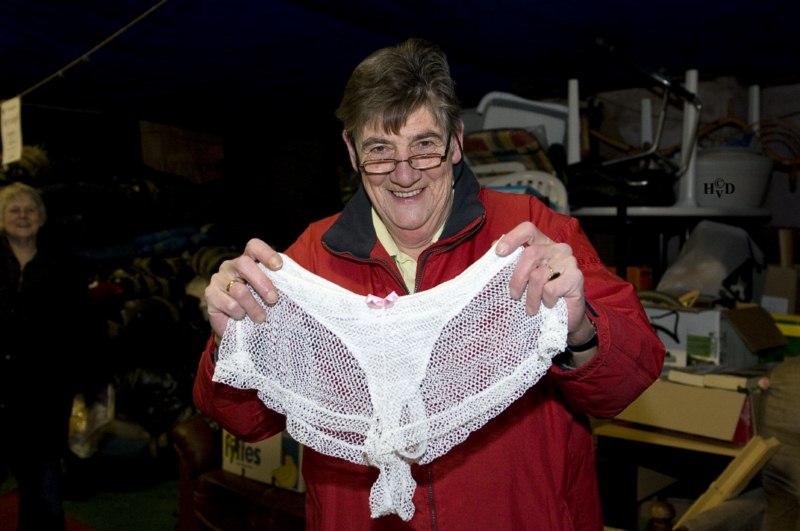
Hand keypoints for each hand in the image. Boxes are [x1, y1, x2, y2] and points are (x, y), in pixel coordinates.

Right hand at [204, 238, 282, 339]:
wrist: (238, 327)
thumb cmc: (258, 305)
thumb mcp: (270, 293)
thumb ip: (279, 284)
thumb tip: (297, 283)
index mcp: (247, 260)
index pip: (254, 247)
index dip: (266, 253)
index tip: (278, 266)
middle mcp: (230, 266)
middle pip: (244, 264)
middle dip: (262, 283)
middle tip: (273, 299)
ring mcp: (218, 279)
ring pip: (239, 290)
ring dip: (254, 307)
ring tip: (261, 317)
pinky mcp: (210, 295)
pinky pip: (229, 304)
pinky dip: (240, 313)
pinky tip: (241, 317)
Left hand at [495, 222, 594, 348]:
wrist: (565, 318)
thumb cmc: (540, 295)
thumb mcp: (523, 277)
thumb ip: (510, 262)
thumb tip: (493, 247)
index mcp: (543, 244)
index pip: (528, 229)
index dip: (512, 238)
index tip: (499, 252)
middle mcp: (558, 248)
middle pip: (530, 254)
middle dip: (517, 278)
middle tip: (514, 296)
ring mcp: (569, 261)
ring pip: (538, 275)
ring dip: (531, 297)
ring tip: (531, 308)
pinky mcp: (576, 277)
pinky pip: (550, 289)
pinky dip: (546, 301)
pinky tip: (550, 305)